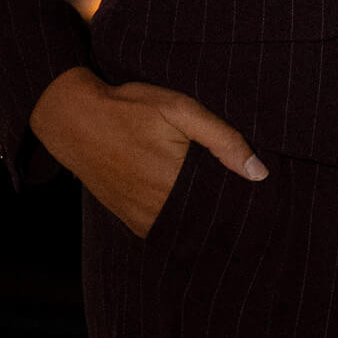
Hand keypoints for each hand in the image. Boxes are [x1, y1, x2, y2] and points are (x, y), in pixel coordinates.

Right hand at [29, 65, 266, 237]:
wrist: (75, 120)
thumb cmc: (131, 109)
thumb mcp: (181, 110)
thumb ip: (223, 140)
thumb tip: (260, 173)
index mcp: (176, 183)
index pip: (223, 205)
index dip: (243, 201)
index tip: (262, 198)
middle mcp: (158, 209)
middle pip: (205, 219)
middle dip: (225, 210)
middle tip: (248, 199)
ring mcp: (141, 218)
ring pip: (185, 227)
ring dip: (202, 217)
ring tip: (221, 199)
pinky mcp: (129, 219)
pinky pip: (163, 228)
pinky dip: (180, 219)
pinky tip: (191, 202)